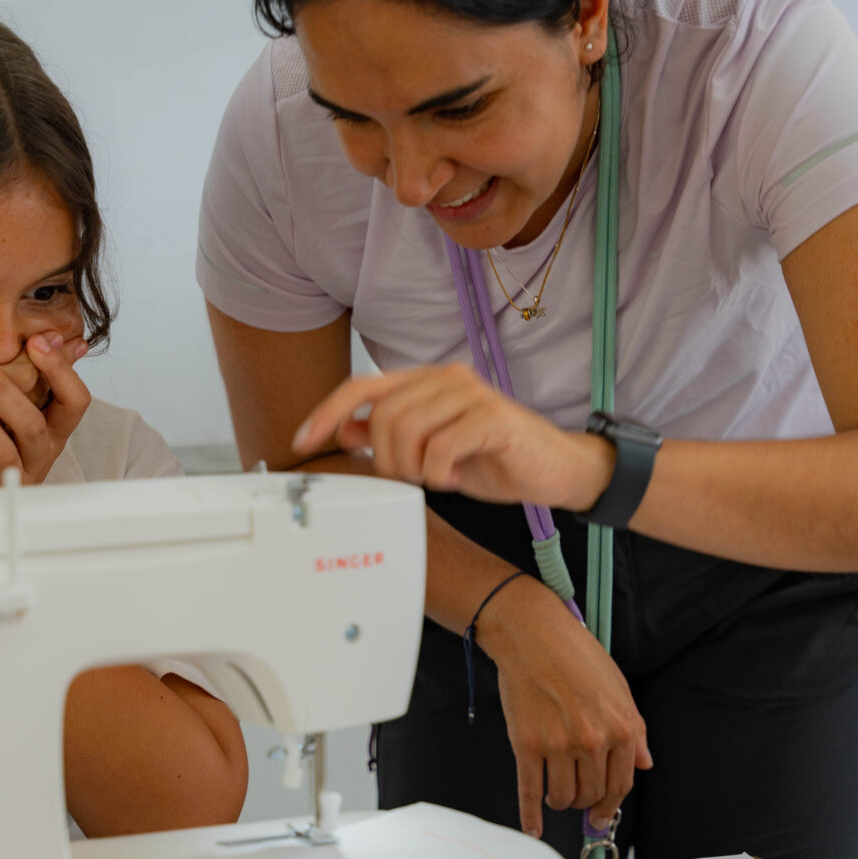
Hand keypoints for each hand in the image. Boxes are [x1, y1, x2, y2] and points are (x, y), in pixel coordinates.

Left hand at [0, 331, 90, 486]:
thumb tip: (73, 341)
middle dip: (3, 390)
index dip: (61, 371)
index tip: (36, 341)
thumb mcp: (32, 409)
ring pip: (4, 453)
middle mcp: (39, 457)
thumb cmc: (5, 440)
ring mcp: (14, 480)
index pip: (75, 401)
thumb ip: (48, 378)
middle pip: (32, 425)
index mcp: (54, 432)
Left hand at [293, 364, 612, 510]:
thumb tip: (345, 431)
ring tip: (435, 478)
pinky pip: (442, 446)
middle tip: (410, 479)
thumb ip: (391, 438)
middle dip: (386, 459)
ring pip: (408, 429)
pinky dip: (440, 472)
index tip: (302, 441)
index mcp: (425, 383)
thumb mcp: (431, 453)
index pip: (361, 388)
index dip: (327, 413)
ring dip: (413, 467)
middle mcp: (446, 378)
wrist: (554, 470)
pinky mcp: (493, 418)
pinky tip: (454, 478)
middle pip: (383, 415)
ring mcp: (471, 394)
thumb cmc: (493, 459)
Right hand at [477, 574, 651, 835]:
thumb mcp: (619, 688)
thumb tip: (645, 764)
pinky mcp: (526, 743)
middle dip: (584, 800)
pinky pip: (530, 790)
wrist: (533, 634)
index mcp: (622, 728)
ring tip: (555, 793)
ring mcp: (558, 744)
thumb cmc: (577, 655)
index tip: (600, 812)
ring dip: (560, 801)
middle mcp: (593, 741)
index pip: (622, 784)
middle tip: (575, 796)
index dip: (610, 803)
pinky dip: (530, 815)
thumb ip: (635, 730)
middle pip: (592, 794)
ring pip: (563, 796)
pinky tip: (532, 828)